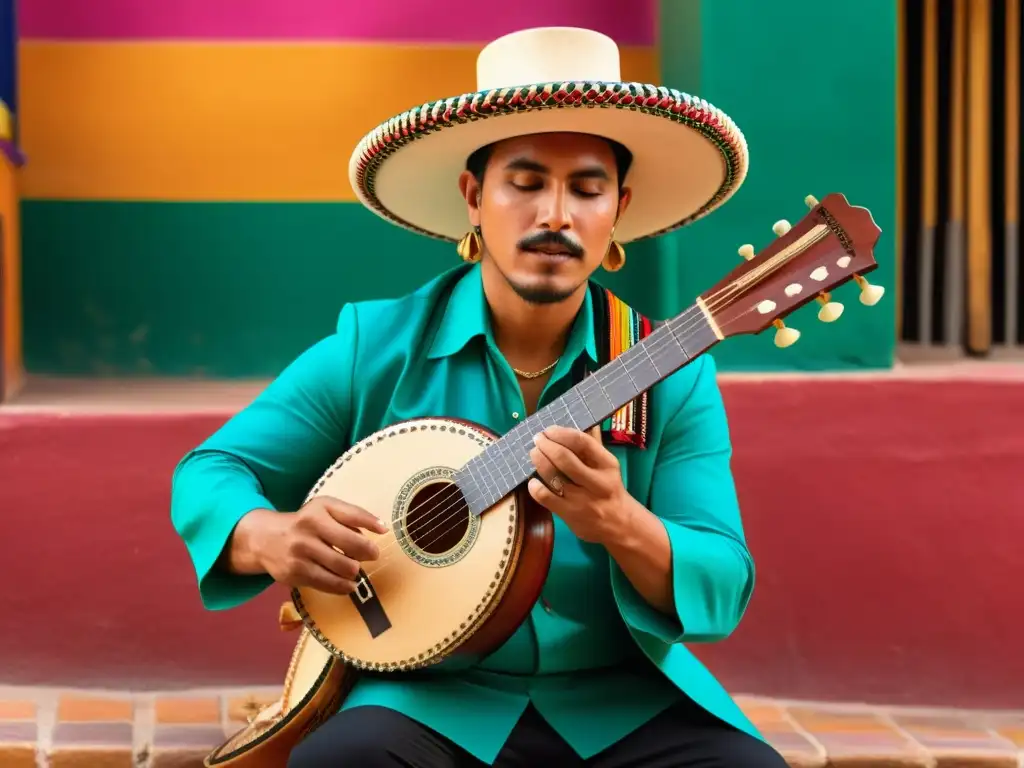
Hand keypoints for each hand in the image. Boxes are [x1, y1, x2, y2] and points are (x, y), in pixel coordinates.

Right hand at [253, 496, 388, 595]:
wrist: (265, 539)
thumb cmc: (305, 522)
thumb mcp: (325, 509)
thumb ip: (353, 514)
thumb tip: (382, 528)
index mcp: (318, 511)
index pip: (352, 516)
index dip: (372, 525)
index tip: (383, 533)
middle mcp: (307, 531)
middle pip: (351, 546)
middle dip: (367, 553)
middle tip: (370, 556)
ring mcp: (300, 554)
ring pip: (342, 568)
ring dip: (355, 571)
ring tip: (354, 569)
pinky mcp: (295, 574)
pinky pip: (328, 584)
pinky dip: (343, 586)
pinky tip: (347, 584)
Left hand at [527, 425, 632, 543]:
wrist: (619, 524)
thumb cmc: (609, 489)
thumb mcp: (607, 466)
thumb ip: (593, 445)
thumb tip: (583, 420)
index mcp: (607, 465)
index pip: (581, 442)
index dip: (561, 433)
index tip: (549, 430)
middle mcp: (596, 482)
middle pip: (564, 458)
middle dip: (546, 445)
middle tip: (537, 439)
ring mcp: (582, 500)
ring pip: (553, 476)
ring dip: (538, 461)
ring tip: (534, 454)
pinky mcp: (569, 514)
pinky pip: (545, 497)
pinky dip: (535, 486)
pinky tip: (533, 481)